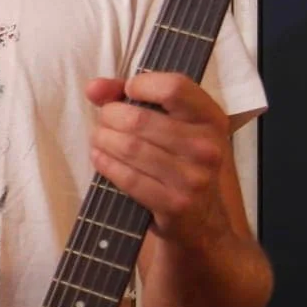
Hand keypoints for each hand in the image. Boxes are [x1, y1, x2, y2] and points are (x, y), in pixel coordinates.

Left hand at [86, 73, 233, 250]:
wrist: (202, 220)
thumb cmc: (180, 162)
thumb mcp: (172, 125)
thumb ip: (132, 98)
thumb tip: (94, 87)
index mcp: (211, 119)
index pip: (173, 87)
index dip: (140, 85)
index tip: (126, 93)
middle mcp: (207, 146)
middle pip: (139, 119)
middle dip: (109, 117)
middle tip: (103, 122)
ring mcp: (193, 177)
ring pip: (129, 147)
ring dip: (102, 139)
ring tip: (99, 138)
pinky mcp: (174, 203)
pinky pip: (128, 177)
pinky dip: (106, 164)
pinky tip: (99, 157)